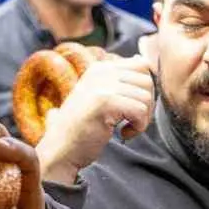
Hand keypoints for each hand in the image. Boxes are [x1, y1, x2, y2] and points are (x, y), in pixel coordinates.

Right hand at [36, 47, 156, 184]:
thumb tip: (141, 59)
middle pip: (147, 81)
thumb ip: (119, 80)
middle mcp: (100, 72)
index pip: (141, 66)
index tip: (131, 109)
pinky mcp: (105, 102)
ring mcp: (101, 86)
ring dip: (143, 118)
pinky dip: (138, 127)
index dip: (144, 90)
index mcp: (100, 68)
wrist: (61, 149)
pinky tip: (123, 134)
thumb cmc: (82, 129)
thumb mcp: (100, 96)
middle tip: (131, 122)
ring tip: (125, 128)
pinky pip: (141, 110)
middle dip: (147, 105)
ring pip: (146, 96)